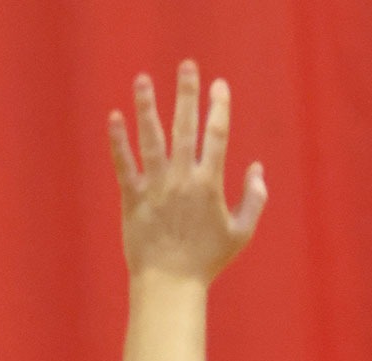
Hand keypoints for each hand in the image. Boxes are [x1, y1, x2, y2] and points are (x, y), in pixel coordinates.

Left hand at [111, 60, 267, 281]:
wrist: (169, 284)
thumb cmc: (207, 261)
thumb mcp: (241, 232)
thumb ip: (255, 198)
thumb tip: (258, 168)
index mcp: (209, 184)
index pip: (216, 135)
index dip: (219, 108)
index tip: (219, 85)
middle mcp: (182, 180)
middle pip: (184, 127)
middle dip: (187, 94)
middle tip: (187, 65)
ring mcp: (155, 188)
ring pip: (150, 139)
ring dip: (146, 107)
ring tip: (142, 80)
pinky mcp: (132, 199)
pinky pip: (124, 164)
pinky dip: (118, 141)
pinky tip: (113, 118)